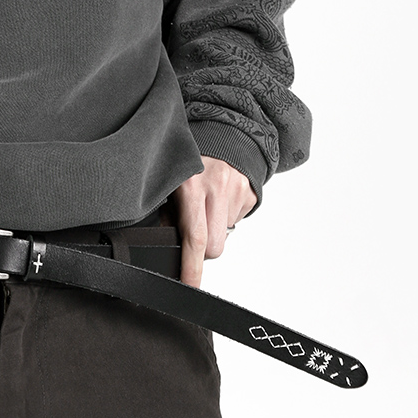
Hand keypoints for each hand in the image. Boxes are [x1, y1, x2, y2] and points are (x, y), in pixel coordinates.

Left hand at [168, 156, 256, 286]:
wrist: (224, 130)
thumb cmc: (191, 159)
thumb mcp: (172, 180)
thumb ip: (169, 210)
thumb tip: (168, 241)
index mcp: (191, 185)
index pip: (194, 238)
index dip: (191, 268)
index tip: (189, 286)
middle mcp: (217, 187)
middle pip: (214, 246)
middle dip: (203, 249)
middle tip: (193, 231)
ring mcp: (236, 189)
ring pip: (225, 236)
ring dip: (214, 229)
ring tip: (206, 205)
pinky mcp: (250, 192)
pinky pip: (236, 220)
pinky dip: (225, 216)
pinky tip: (218, 198)